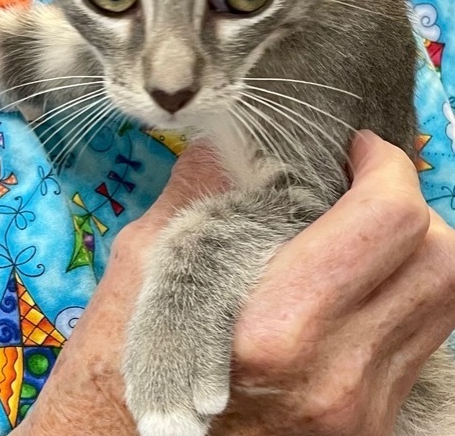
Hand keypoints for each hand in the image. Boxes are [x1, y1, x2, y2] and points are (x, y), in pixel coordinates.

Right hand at [18, 132, 454, 434]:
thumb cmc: (118, 366)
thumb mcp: (143, 263)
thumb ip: (199, 190)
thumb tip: (236, 135)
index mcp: (277, 329)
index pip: (387, 222)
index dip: (386, 165)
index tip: (357, 149)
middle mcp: (338, 377)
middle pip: (439, 259)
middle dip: (408, 200)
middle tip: (359, 181)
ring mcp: (362, 410)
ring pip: (441, 299)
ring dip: (410, 245)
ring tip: (355, 226)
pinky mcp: (368, 425)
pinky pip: (419, 339)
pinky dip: (398, 290)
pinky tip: (348, 279)